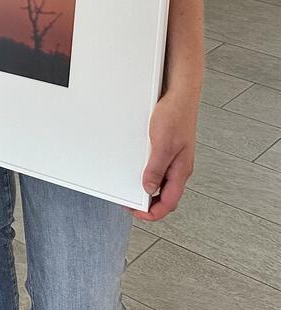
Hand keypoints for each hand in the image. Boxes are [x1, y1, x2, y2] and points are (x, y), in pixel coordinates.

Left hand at [132, 89, 196, 221]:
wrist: (180, 96)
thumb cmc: (175, 117)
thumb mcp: (161, 145)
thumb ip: (156, 168)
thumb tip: (148, 188)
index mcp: (180, 170)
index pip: (169, 202)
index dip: (153, 213)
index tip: (137, 213)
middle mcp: (179, 168)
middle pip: (165, 195)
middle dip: (149, 203)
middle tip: (130, 203)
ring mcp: (174, 159)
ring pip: (162, 183)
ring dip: (148, 189)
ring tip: (131, 190)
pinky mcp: (169, 149)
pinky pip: (159, 168)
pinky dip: (149, 175)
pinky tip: (138, 171)